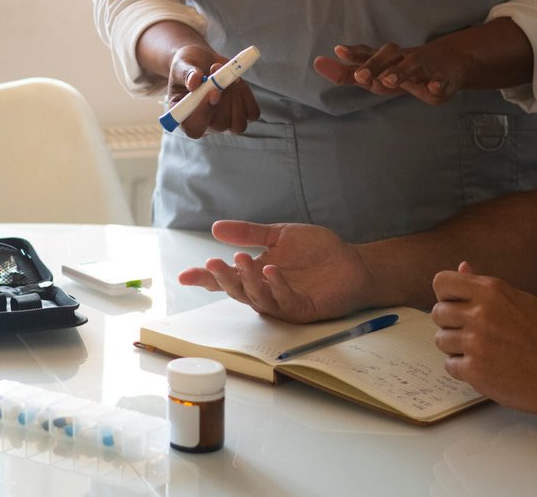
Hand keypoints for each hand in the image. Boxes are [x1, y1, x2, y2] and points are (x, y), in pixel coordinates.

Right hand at [166, 45, 259, 137]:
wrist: (202, 61)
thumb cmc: (187, 66)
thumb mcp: (181, 65)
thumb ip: (186, 74)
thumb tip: (194, 81)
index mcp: (185, 117)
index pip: (194, 129)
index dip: (205, 115)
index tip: (213, 92)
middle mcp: (205, 125)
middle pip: (220, 125)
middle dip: (225, 99)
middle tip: (221, 74)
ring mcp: (225, 122)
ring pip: (238, 124)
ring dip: (237, 97)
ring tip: (227, 75)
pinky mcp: (241, 114)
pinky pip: (251, 113)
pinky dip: (247, 96)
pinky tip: (237, 81)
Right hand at [177, 220, 374, 322]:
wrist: (352, 262)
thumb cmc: (316, 251)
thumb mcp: (279, 235)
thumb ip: (249, 233)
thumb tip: (216, 227)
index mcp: (256, 275)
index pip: (226, 279)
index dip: (205, 279)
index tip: (184, 275)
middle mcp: (266, 292)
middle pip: (237, 291)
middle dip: (223, 279)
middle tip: (212, 263)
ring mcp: (283, 302)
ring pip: (257, 298)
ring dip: (248, 281)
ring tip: (241, 260)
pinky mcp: (303, 309)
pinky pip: (285, 300)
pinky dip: (277, 286)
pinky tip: (271, 270)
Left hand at [313, 41, 463, 104]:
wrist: (450, 63)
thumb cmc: (405, 69)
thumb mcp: (378, 71)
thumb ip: (349, 71)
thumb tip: (318, 64)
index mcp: (386, 59)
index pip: (367, 53)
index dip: (353, 53)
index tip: (338, 50)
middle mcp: (402, 58)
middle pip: (388, 56)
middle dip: (374, 65)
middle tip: (360, 76)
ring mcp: (424, 67)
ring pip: (412, 66)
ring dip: (400, 73)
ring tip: (389, 81)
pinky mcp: (442, 78)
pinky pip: (440, 80)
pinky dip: (437, 83)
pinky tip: (432, 87)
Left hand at [430, 262, 536, 417]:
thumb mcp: (521, 301)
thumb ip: (486, 286)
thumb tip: (462, 267)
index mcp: (491, 291)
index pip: (441, 282)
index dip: (446, 295)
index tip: (457, 306)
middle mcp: (480, 313)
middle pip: (437, 313)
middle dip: (451, 324)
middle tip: (473, 334)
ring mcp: (476, 343)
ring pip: (441, 340)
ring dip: (456, 347)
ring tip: (483, 352)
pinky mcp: (475, 371)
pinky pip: (450, 365)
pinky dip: (463, 369)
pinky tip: (485, 367)